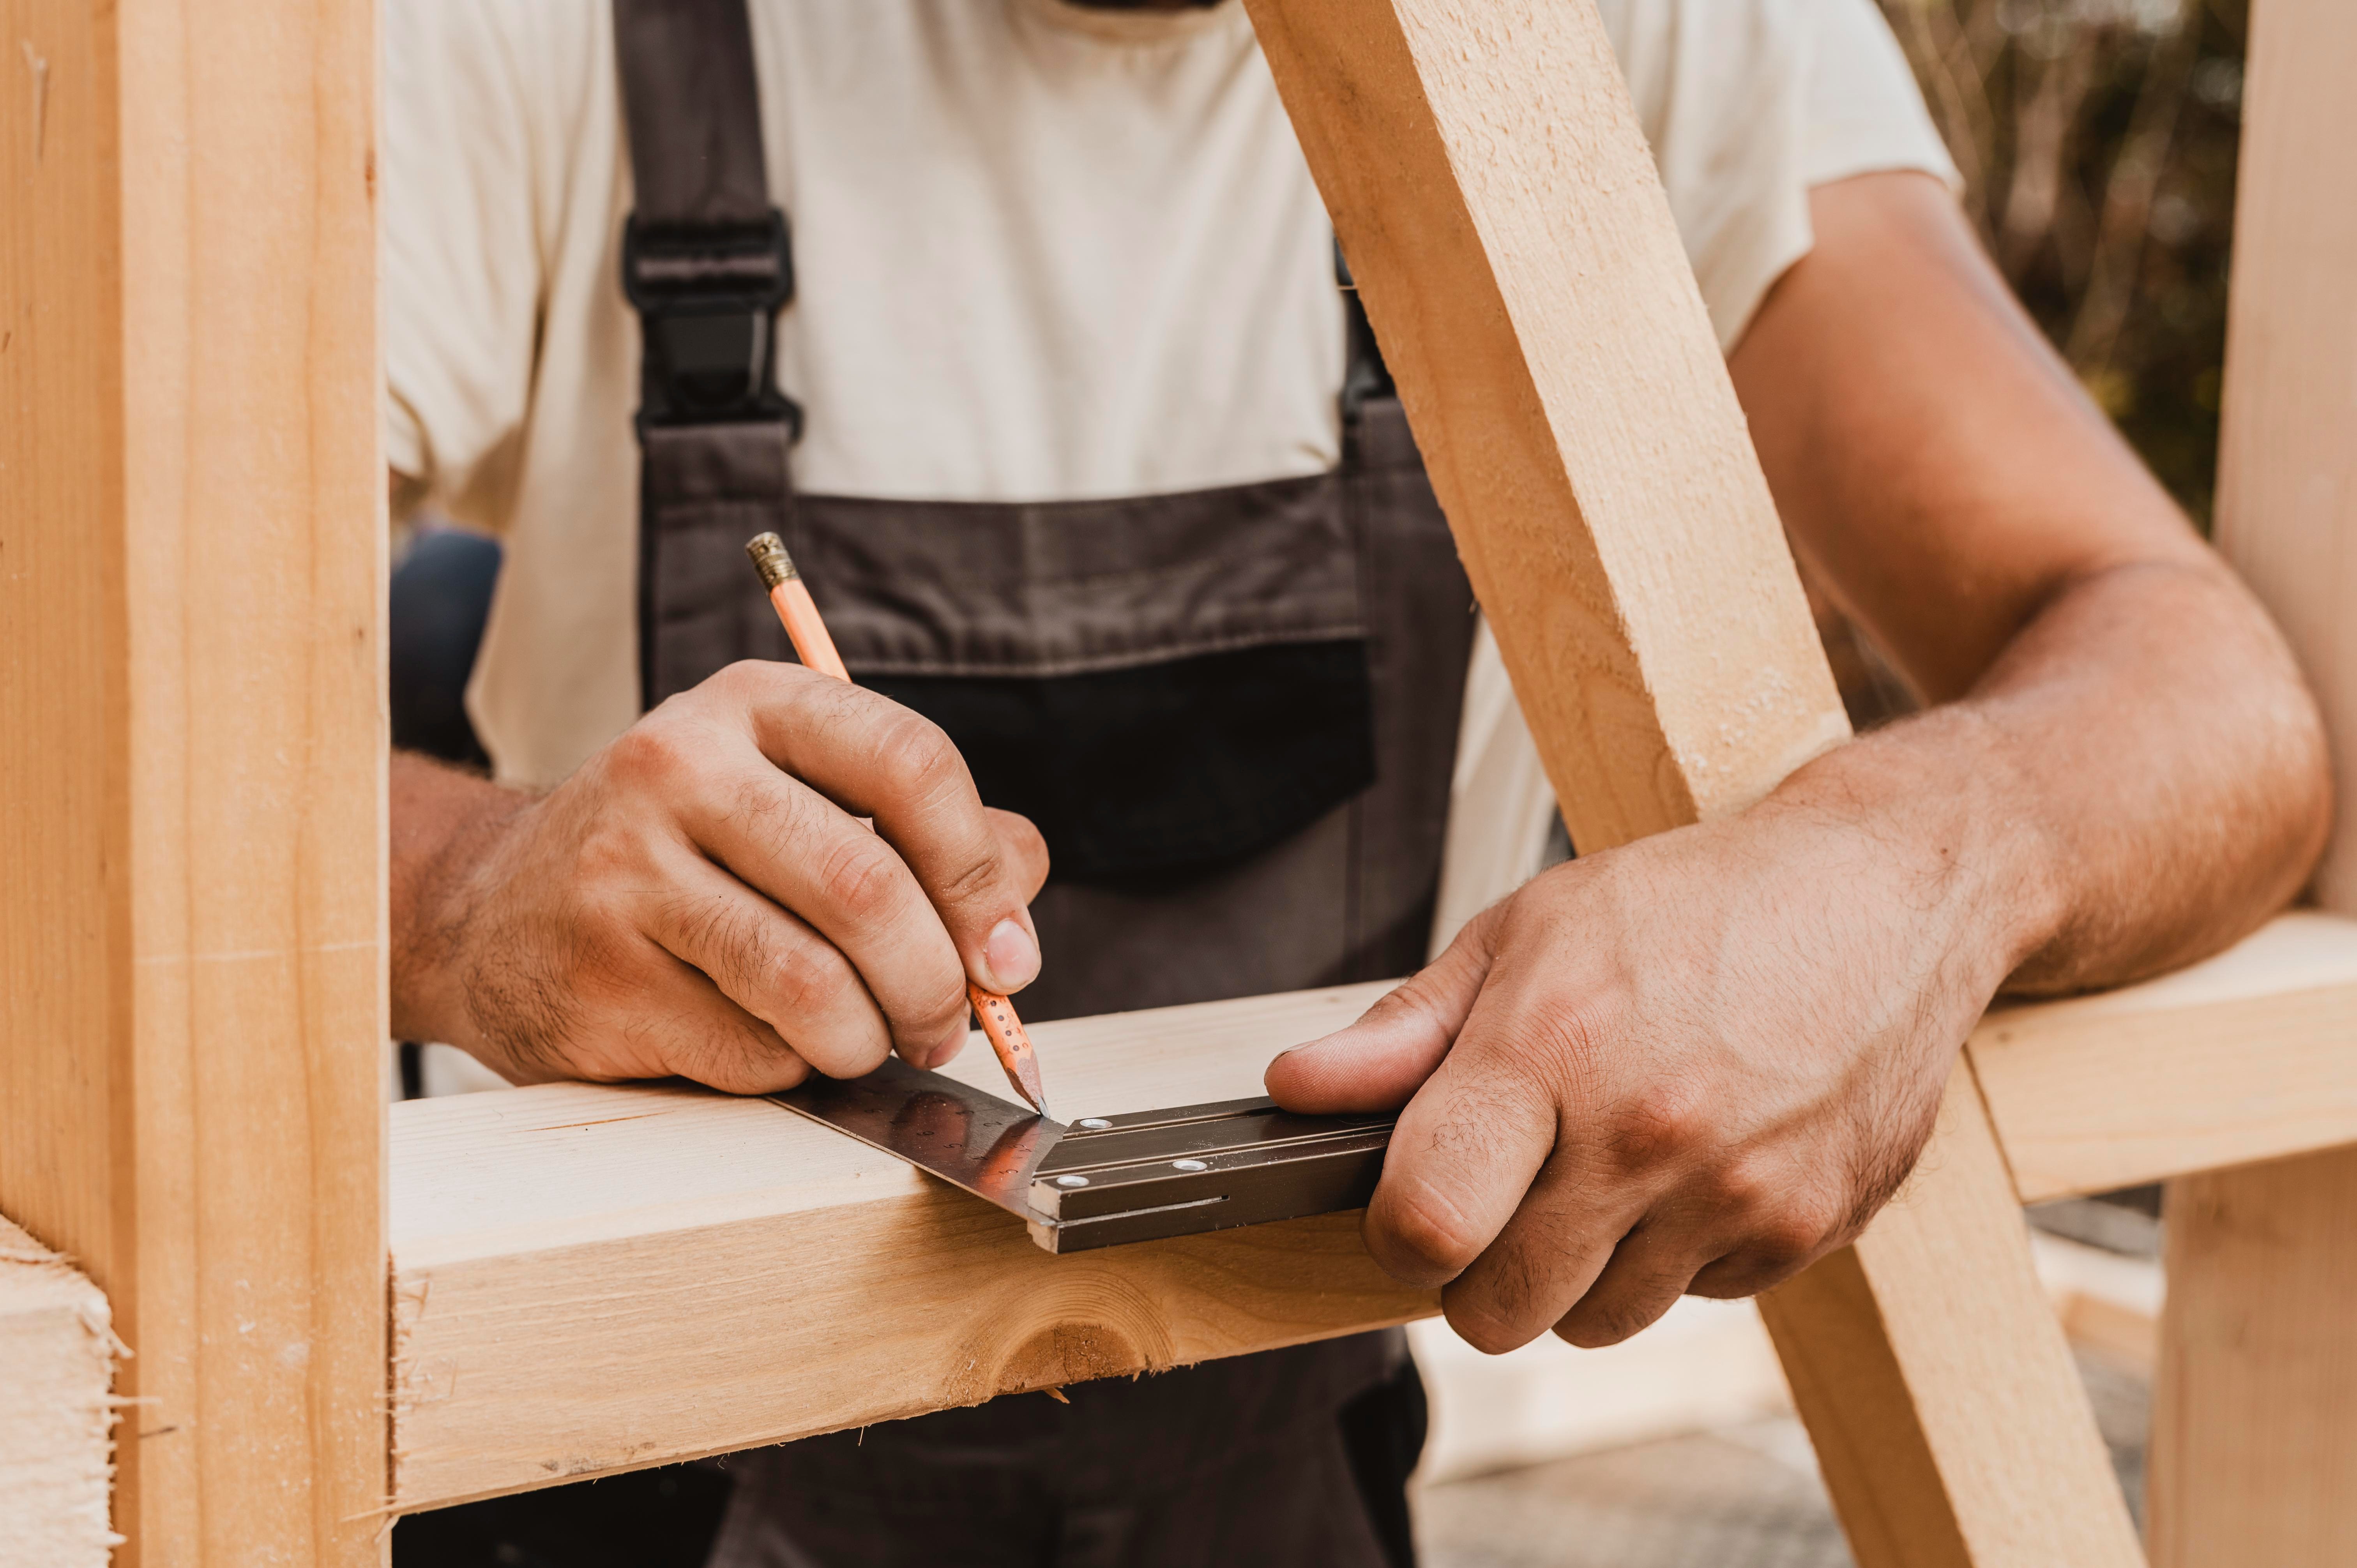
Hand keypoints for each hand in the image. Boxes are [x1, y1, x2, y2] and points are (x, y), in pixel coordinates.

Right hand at [393, 661, 1048, 1092]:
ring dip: (869, 1039)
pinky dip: (790, 1066)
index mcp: (755, 706)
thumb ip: (933, 837)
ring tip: (868, 1042)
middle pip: (867, 886)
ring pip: (811, 982)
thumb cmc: (691, 858)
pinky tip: (768, 1041)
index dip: (979, 871)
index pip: (910, 763)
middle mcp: (680, 767)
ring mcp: (625, 871)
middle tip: (948, 1024)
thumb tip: (1016, 909)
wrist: (500, 909)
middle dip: (936, 982)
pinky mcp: (598, 975)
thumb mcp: (805, 801)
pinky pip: (749, 1048)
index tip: (1007, 952)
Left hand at [1266, 787, 2036, 1351]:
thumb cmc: (1694, 904)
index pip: (1425, 1226)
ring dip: (1583, 1270)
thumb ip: (1403, 1030)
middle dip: (1483, 1271)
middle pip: (1499, 1311)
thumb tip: (1296, 1089)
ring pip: (1596, 1322)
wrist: (1884, 893)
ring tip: (1613, 1167)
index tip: (1415, 1205)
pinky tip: (1700, 1162)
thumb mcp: (1526, 931)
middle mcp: (1643, 1131)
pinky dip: (1683, 1255)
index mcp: (1551, 1047)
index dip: (1400, 1236)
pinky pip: (1698, 1300)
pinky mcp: (1808, 1227)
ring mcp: (1734, 1191)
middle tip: (1511, 1194)